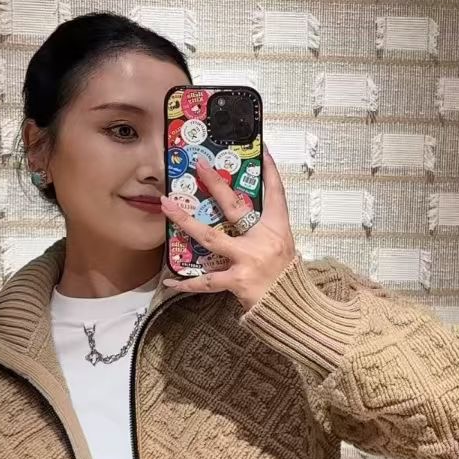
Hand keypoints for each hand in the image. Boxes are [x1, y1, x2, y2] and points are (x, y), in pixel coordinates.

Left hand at [160, 145, 297, 311]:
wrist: (291, 309)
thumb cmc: (285, 277)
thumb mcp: (282, 247)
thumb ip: (264, 231)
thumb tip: (242, 215)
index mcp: (277, 230)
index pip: (276, 194)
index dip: (270, 171)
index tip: (261, 150)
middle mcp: (262, 241)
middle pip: (235, 207)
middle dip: (216, 185)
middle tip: (199, 166)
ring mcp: (247, 260)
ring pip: (210, 237)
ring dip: (186, 221)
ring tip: (167, 206)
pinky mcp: (236, 282)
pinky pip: (206, 282)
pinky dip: (187, 283)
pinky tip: (169, 281)